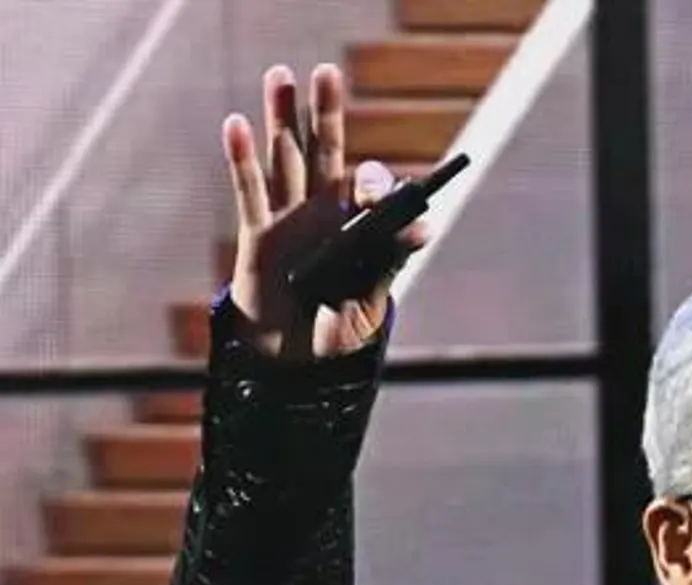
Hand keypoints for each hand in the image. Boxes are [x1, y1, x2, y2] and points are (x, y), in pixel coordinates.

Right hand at [222, 62, 428, 360]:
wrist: (297, 370)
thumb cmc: (338, 338)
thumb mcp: (370, 303)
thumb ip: (390, 261)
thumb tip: (421, 227)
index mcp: (358, 229)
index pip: (366, 188)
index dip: (372, 184)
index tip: (373, 197)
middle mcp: (323, 214)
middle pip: (325, 153)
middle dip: (326, 114)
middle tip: (328, 72)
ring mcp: (288, 221)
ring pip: (284, 159)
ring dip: (281, 118)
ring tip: (280, 76)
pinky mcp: (257, 236)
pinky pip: (250, 192)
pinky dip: (241, 159)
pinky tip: (237, 124)